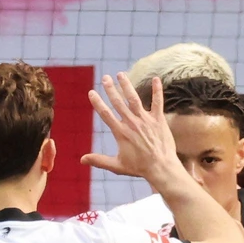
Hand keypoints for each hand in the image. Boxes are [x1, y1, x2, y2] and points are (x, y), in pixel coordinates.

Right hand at [82, 70, 181, 186]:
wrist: (161, 167)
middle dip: (110, 89)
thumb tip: (81, 160)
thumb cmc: (139, 168)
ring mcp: (146, 120)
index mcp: (121, 132)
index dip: (97, 102)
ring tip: (121, 74)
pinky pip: (158, 102)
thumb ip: (99, 160)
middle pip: (118, 102)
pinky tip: (156, 79)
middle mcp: (132, 123)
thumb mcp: (116, 165)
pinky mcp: (159, 119)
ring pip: (134, 99)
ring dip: (127, 86)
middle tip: (105, 78)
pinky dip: (157, 90)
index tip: (91, 92)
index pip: (105, 114)